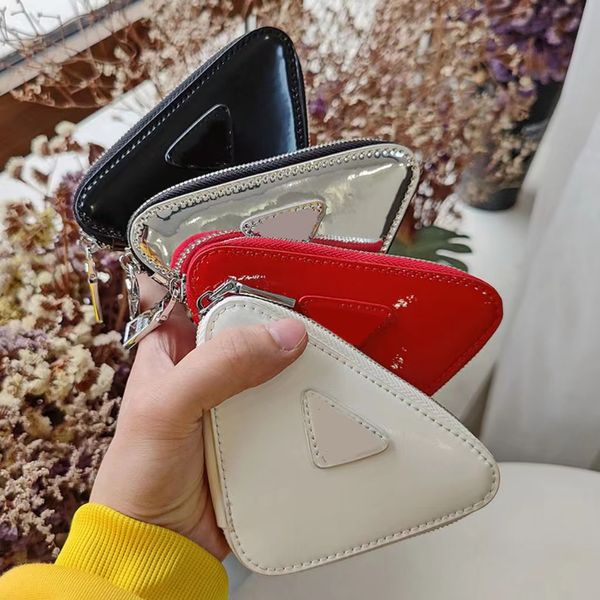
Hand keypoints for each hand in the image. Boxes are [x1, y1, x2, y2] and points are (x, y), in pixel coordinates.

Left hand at [90, 275, 306, 558]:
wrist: (165, 545)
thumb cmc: (141, 474)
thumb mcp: (167, 407)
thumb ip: (219, 365)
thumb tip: (284, 335)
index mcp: (172, 350)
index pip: (196, 295)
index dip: (226, 275)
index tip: (267, 264)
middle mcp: (206, 369)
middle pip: (246, 327)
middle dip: (276, 317)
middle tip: (316, 304)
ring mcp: (235, 400)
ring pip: (272, 363)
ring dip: (297, 358)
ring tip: (334, 343)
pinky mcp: (258, 429)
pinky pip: (287, 402)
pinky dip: (306, 396)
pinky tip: (329, 388)